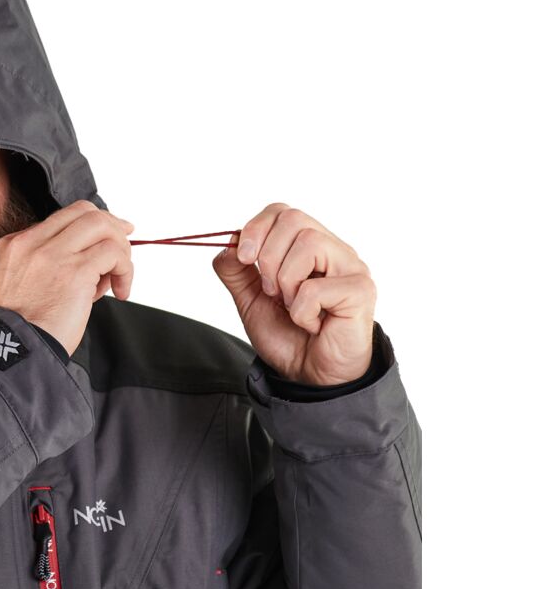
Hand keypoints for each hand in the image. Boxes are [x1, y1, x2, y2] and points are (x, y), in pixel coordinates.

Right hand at [0, 200, 134, 356]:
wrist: (12, 353)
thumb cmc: (21, 332)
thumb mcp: (20, 287)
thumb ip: (45, 267)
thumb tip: (92, 261)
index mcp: (14, 245)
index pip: (62, 218)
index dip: (91, 225)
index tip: (109, 237)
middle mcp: (31, 243)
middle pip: (84, 212)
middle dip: (112, 227)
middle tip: (124, 248)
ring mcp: (53, 254)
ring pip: (102, 225)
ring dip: (120, 249)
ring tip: (119, 278)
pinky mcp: (75, 271)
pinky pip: (113, 253)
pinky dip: (125, 270)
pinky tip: (121, 291)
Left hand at [211, 203, 375, 384]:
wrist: (310, 377)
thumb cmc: (289, 337)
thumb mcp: (250, 301)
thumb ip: (236, 272)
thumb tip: (228, 244)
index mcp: (309, 247)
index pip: (282, 211)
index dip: (256, 228)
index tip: (243, 258)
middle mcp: (334, 250)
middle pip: (294, 219)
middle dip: (268, 257)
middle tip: (271, 292)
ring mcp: (351, 268)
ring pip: (308, 243)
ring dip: (286, 283)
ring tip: (293, 308)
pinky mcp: (361, 291)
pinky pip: (317, 287)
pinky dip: (302, 312)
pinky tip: (313, 325)